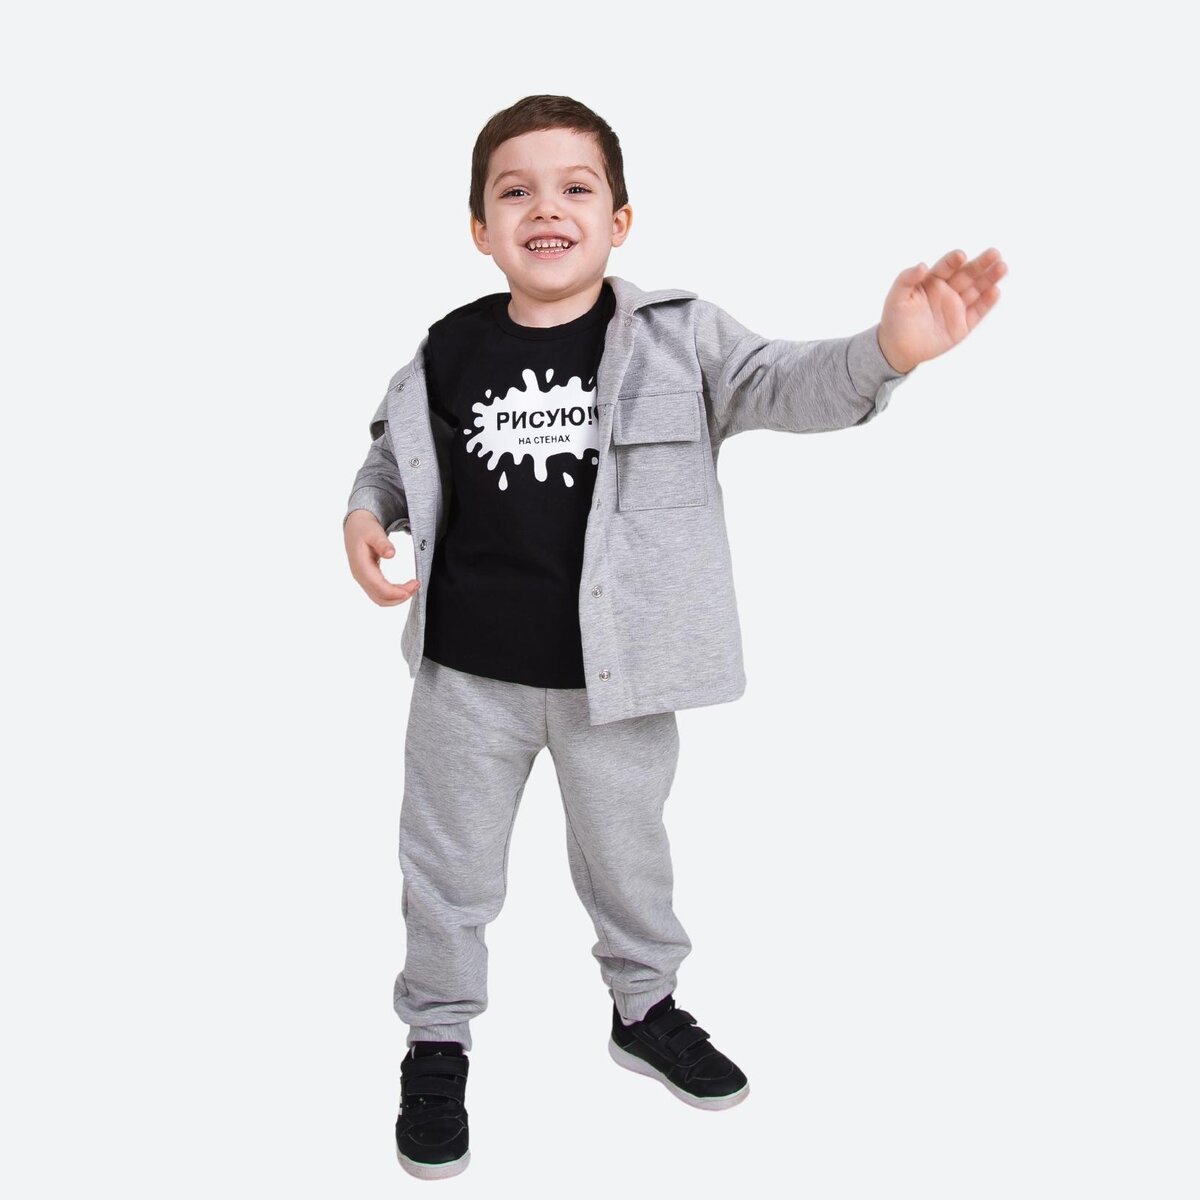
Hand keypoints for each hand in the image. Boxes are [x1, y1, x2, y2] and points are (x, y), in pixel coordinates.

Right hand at [344, 509, 419, 606]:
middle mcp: (360, 577)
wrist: (354, 527)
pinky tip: (405, 587)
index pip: (378, 587)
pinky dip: (394, 594)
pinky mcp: (368, 580)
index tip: (413, 586)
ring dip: (398, 597)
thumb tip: (391, 554)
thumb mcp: (374, 532)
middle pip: (380, 598)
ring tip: (414, 586)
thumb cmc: (364, 529)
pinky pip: (380, 594)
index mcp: (361, 567)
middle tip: (417, 585)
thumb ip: (382, 543)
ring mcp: (363, 580)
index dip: (396, 592)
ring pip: (380, 599)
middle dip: (399, 597)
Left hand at [877, 247, 1006, 373]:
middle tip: (995, 253)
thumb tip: (922, 265)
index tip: (960, 255)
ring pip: (976, 290)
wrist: (897, 348)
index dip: (953, 260)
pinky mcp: (962, 325)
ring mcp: (956, 307)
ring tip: (1002, 267)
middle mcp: (947, 291)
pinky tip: (995, 291)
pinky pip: (977, 312)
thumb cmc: (894, 319)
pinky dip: (987, 302)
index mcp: (932, 281)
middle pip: (967, 274)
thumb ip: (906, 278)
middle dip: (981, 264)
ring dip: (990, 279)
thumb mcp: (896, 297)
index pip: (946, 267)